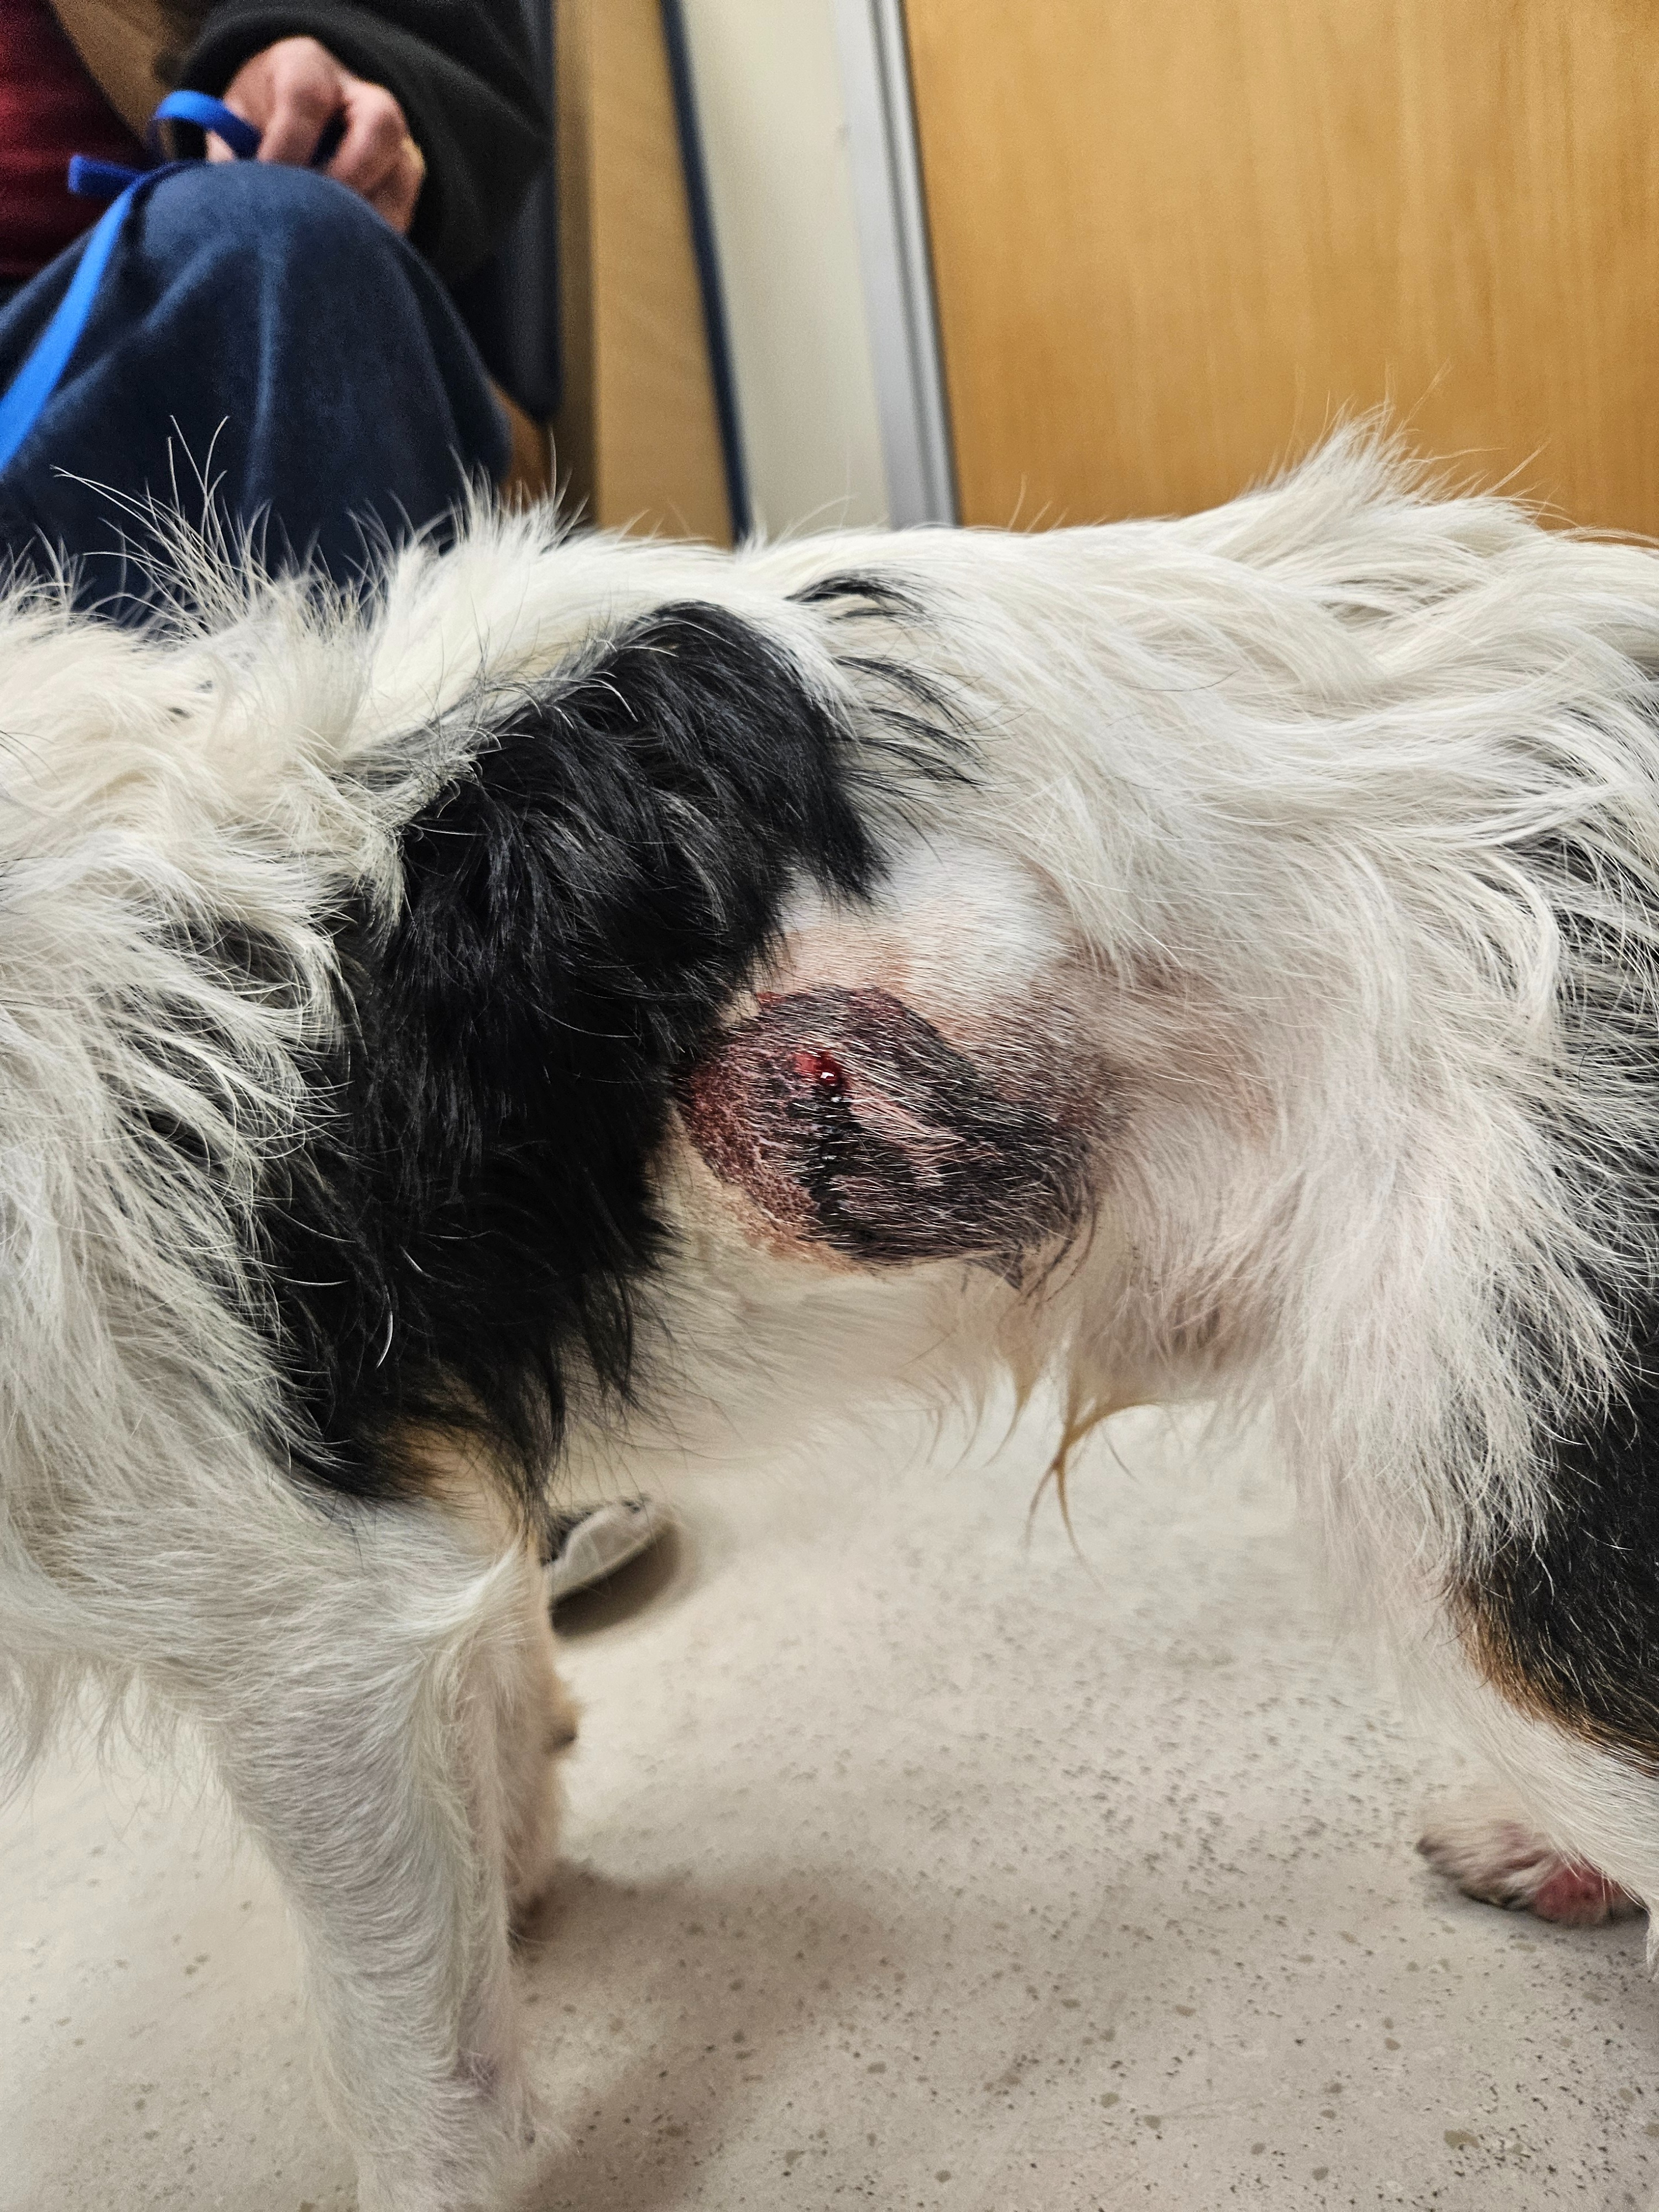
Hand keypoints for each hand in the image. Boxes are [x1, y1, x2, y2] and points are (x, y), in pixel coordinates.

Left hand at [212, 37, 425, 235]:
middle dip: (350, 176)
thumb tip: (236, 208)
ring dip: (373, 216)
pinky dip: (379, 237)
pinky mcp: (403, 180)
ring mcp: (392, 139)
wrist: (285, 127)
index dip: (288, 144)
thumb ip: (233, 157)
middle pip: (380, 125)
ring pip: (404, 173)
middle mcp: (362, 96)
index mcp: (307, 68)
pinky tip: (349, 258)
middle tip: (318, 220)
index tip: (268, 188)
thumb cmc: (256, 129)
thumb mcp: (233, 127)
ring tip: (335, 250)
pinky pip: (405, 210)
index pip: (307, 96)